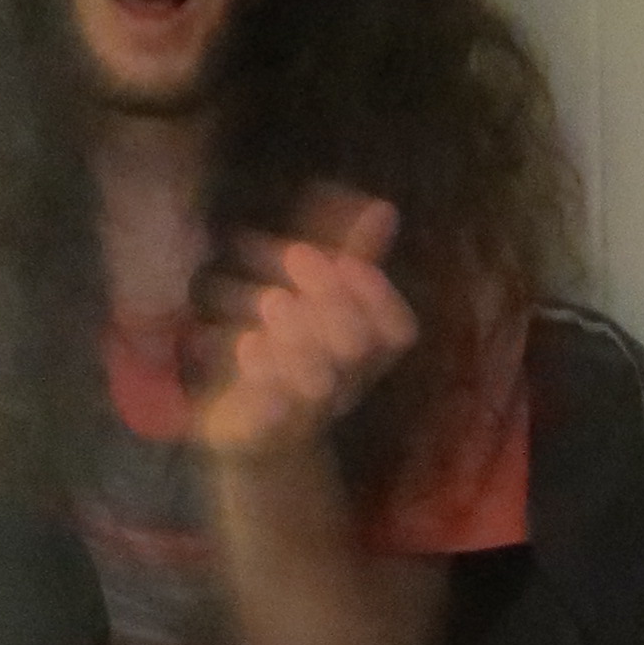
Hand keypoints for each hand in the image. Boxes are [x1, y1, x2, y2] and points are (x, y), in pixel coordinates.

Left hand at [189, 187, 416, 461]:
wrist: (258, 437)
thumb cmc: (294, 358)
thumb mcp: (321, 306)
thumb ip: (350, 258)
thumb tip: (382, 207)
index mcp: (365, 356)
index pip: (396, 331)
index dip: (377, 296)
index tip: (345, 260)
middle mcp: (343, 384)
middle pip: (357, 348)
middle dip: (332, 297)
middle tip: (298, 252)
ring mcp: (307, 410)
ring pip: (318, 381)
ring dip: (299, 334)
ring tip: (273, 300)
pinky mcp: (266, 428)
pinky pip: (271, 412)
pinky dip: (263, 375)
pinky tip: (247, 344)